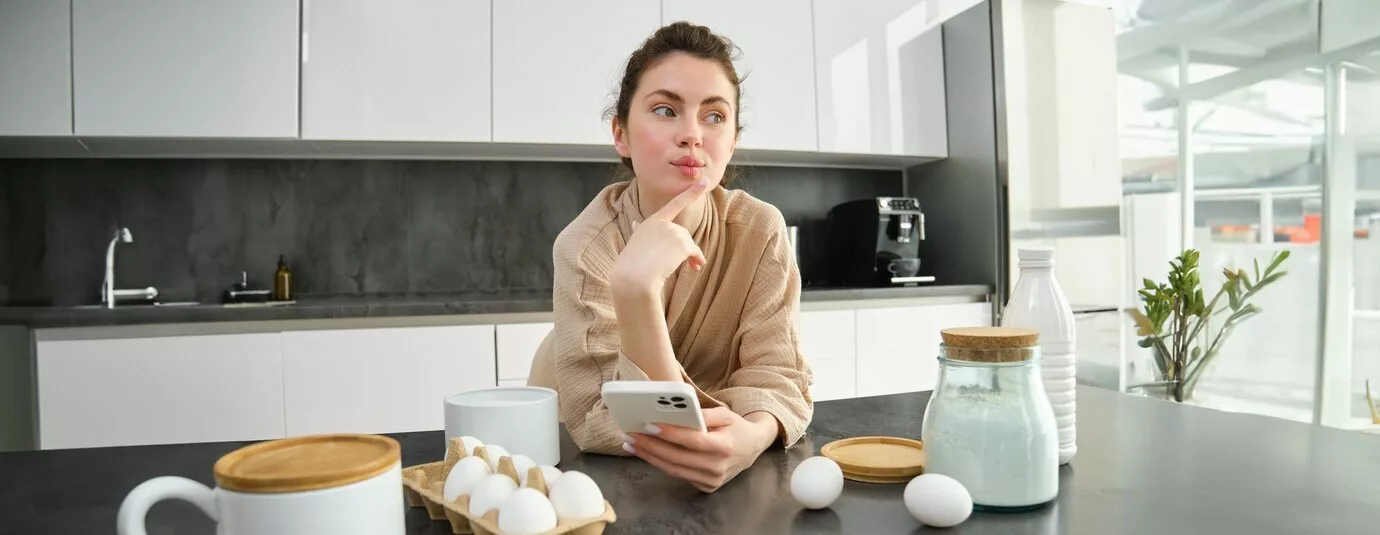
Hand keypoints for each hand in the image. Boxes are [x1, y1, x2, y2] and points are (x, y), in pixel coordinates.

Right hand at [610, 179, 710, 294]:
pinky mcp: (682, 243)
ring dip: (689, 257)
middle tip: (676, 263)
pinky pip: (695, 252)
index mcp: (651, 222)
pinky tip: (695, 268)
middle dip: (683, 249)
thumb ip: (640, 231)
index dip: (691, 193)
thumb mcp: (635, 243)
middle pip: (682, 236)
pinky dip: (697, 260)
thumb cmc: (632, 265)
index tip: (704, 182)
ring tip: (675, 267)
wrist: (634, 277)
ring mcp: (673, 231)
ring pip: (688, 245)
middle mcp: (664, 223)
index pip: (674, 204)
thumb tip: (635, 222)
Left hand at [622, 407, 776, 492]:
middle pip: (678, 458)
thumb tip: (679, 412)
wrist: (752, 448)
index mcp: (725, 446)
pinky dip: (661, 464)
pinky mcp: (706, 487)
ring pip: (674, 469)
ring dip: (649, 457)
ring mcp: (712, 480)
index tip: (649, 425)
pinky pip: (679, 475)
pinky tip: (647, 453)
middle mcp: (718, 467)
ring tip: (631, 444)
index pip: (693, 441)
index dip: (670, 434)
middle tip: (631, 435)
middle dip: (651, 446)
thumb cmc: (735, 427)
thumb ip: (704, 414)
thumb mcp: (725, 414)